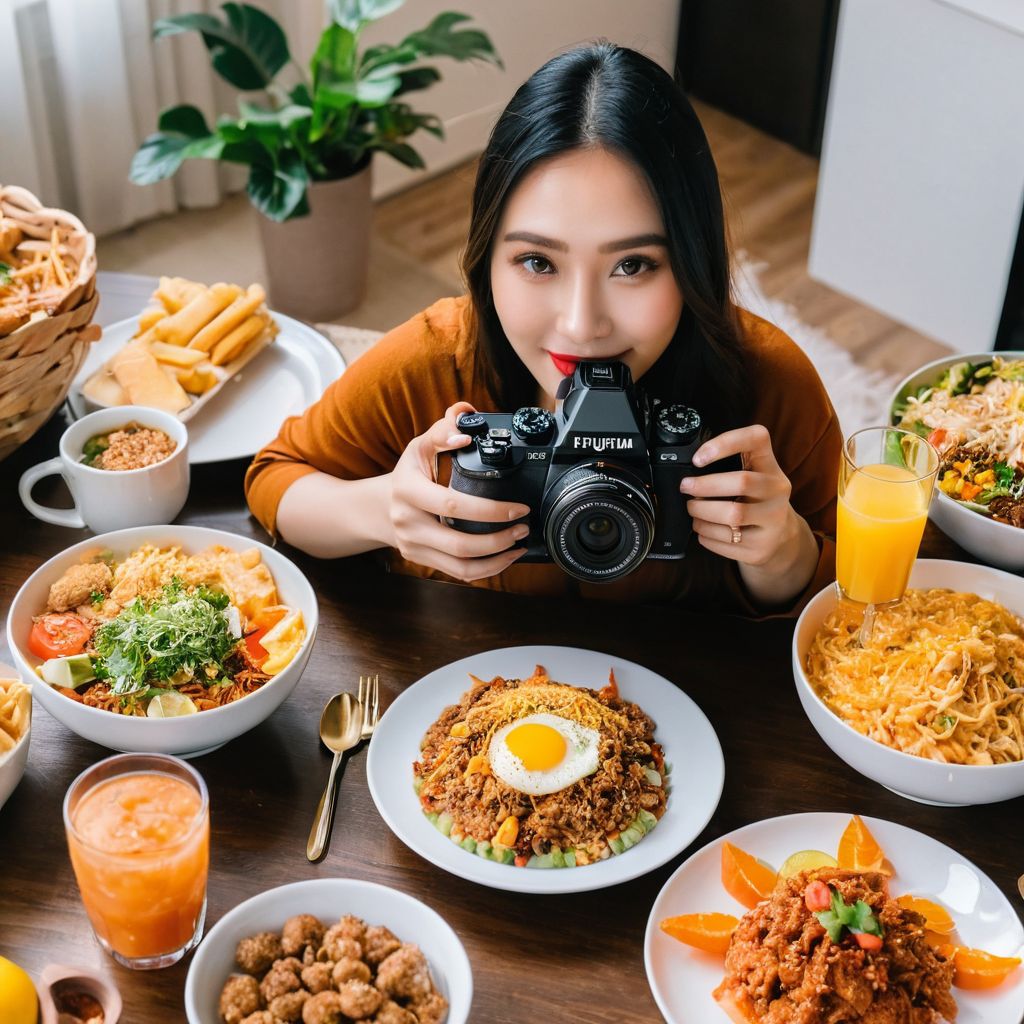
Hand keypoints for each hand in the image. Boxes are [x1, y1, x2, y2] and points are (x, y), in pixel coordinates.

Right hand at [387, 402, 530, 581]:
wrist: (380, 507)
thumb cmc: (408, 475)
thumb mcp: (419, 447)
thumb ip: (443, 430)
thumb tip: (466, 421)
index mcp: (407, 490)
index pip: (453, 505)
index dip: (490, 510)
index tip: (518, 507)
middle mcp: (407, 522)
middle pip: (460, 544)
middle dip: (499, 539)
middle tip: (523, 527)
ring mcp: (413, 546)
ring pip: (461, 565)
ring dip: (496, 559)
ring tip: (518, 545)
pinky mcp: (421, 560)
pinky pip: (458, 573)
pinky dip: (486, 570)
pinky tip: (504, 557)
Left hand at [680, 425, 798, 565]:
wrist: (780, 536)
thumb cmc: (756, 499)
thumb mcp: (753, 476)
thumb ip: (729, 466)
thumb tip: (688, 469)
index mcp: (771, 466)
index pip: (756, 439)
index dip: (725, 443)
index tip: (698, 458)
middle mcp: (778, 491)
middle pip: (742, 482)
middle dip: (704, 485)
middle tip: (685, 487)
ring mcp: (774, 521)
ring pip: (732, 516)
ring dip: (701, 514)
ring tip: (693, 510)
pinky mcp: (762, 548)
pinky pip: (726, 542)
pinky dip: (706, 535)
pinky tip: (703, 529)